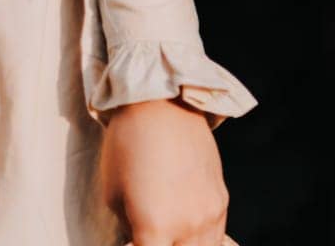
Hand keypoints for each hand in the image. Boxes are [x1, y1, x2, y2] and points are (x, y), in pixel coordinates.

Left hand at [100, 97, 230, 245]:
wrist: (160, 103)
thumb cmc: (126, 144)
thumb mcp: (113, 193)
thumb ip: (129, 229)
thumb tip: (138, 241)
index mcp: (155, 228)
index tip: (133, 243)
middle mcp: (188, 227)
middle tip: (151, 236)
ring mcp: (211, 215)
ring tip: (168, 233)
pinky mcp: (222, 200)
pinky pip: (215, 235)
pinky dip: (200, 238)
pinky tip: (184, 223)